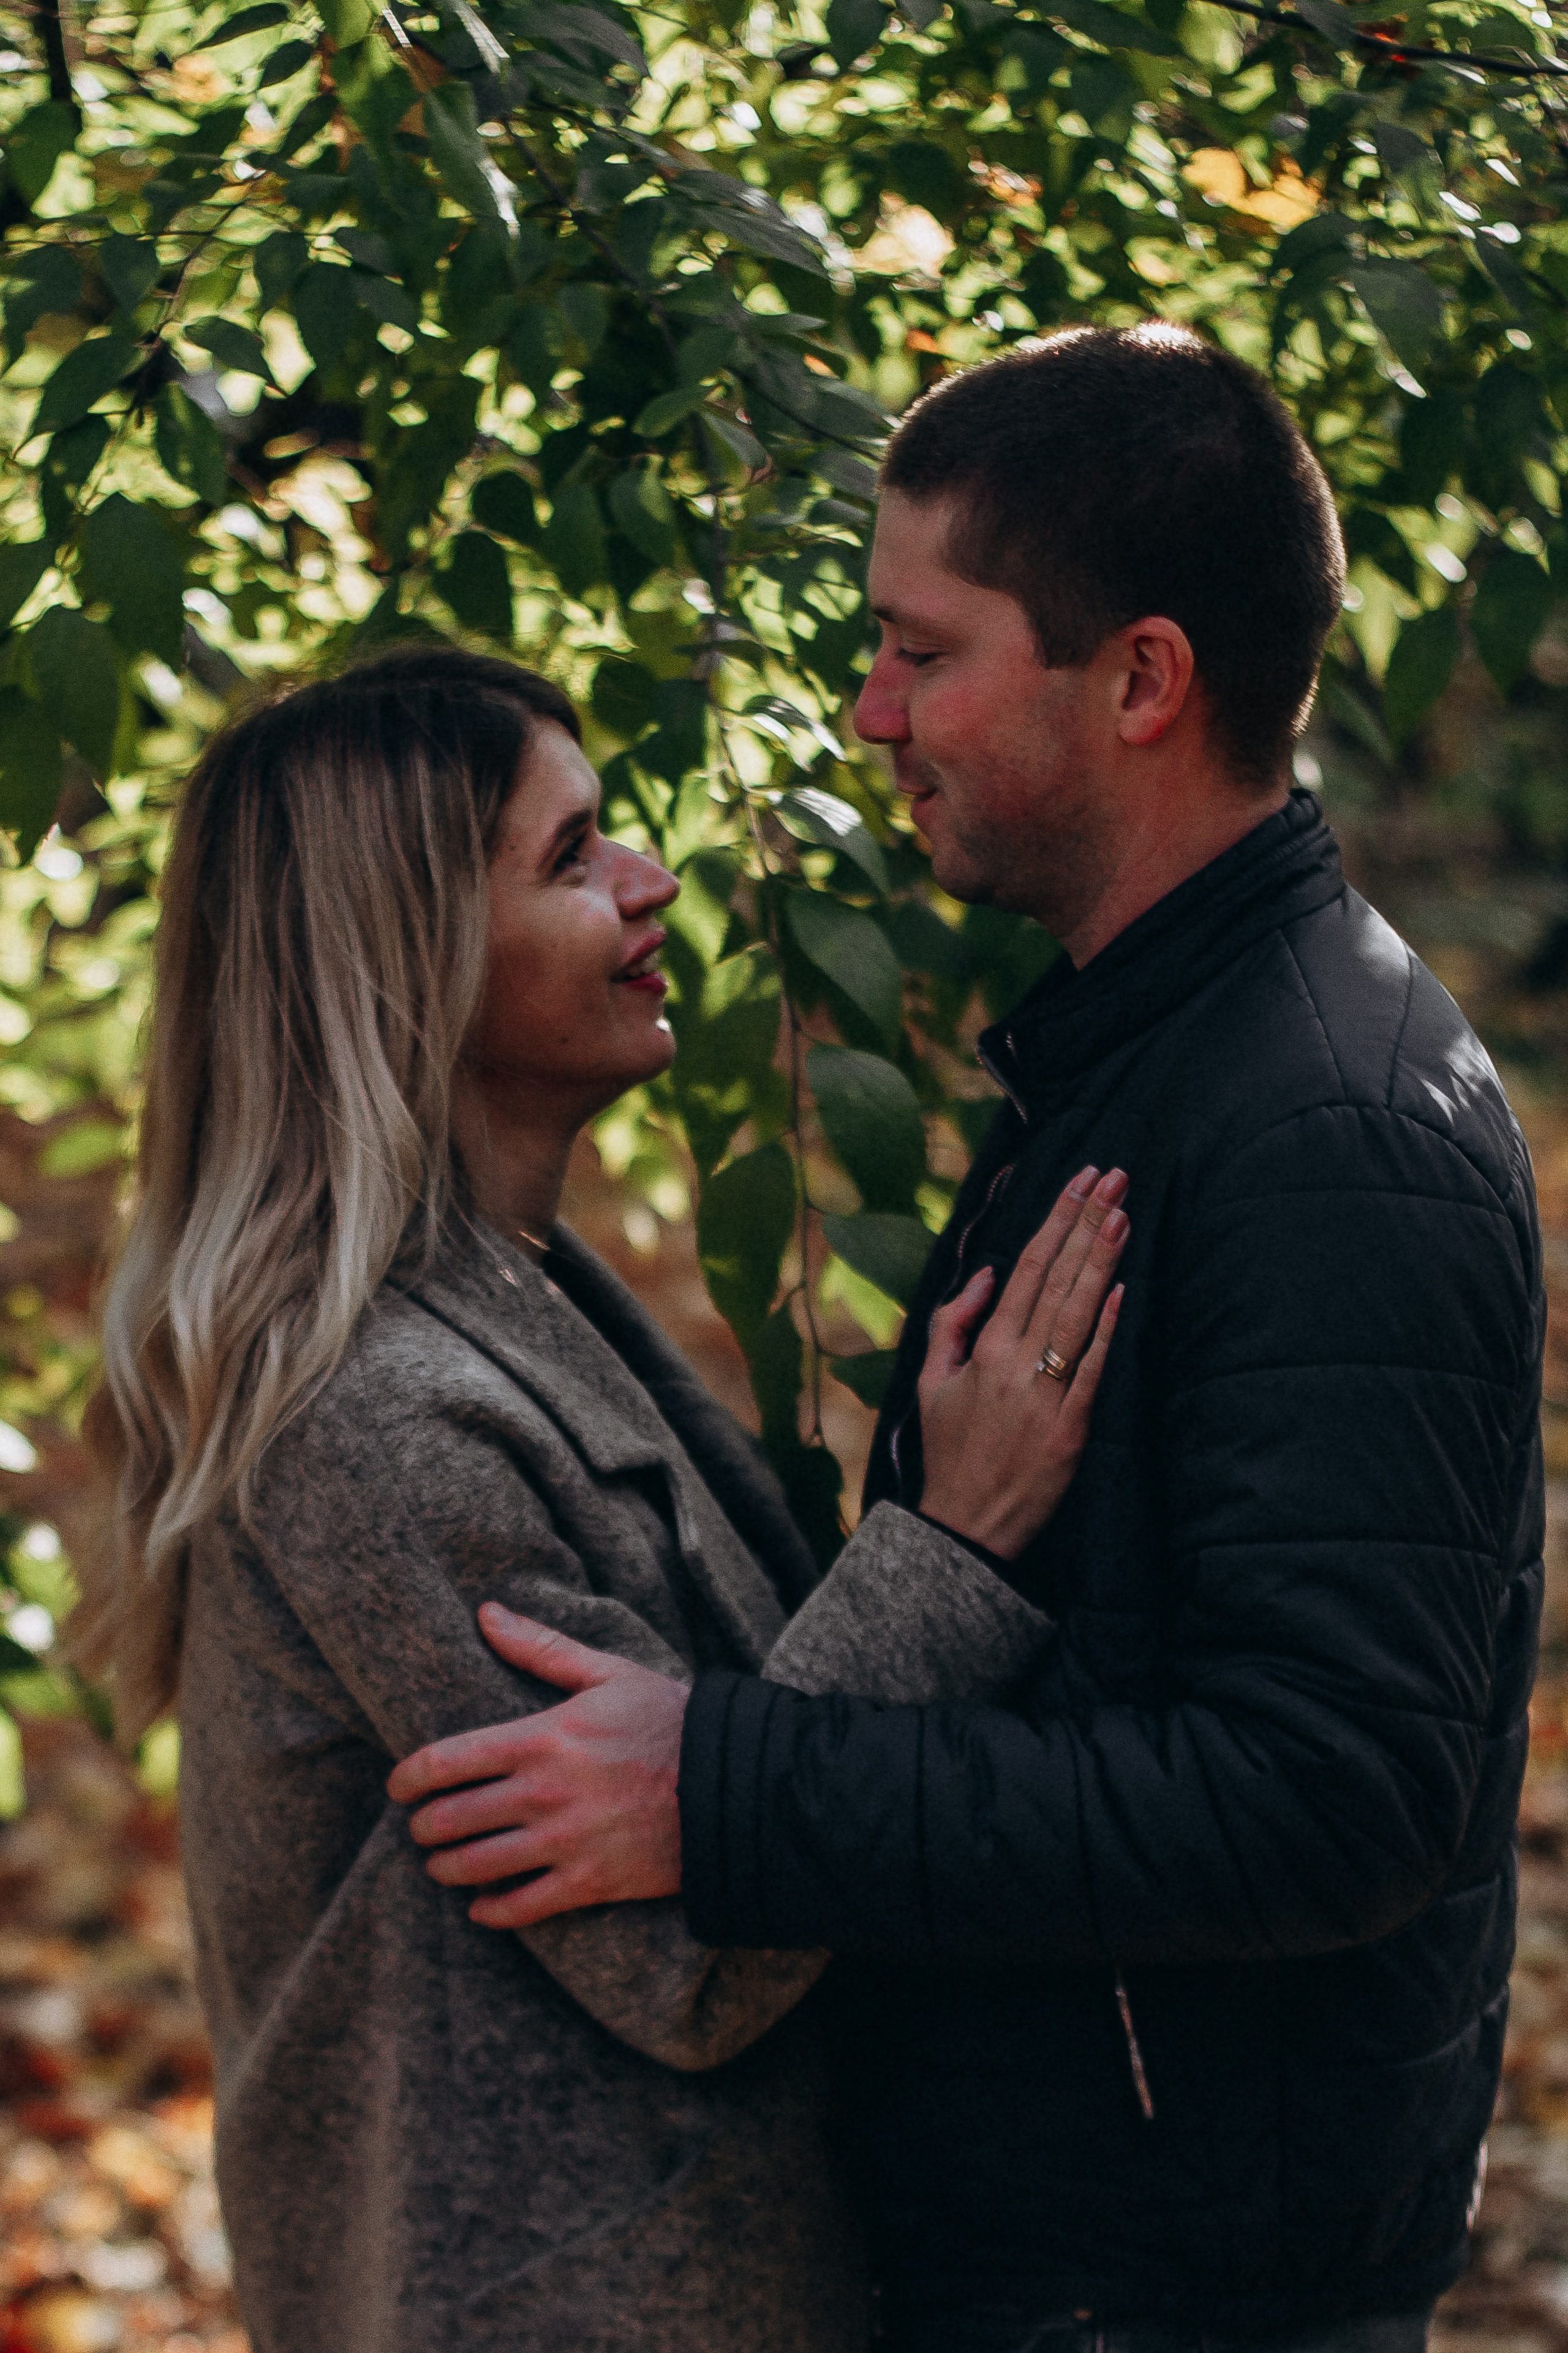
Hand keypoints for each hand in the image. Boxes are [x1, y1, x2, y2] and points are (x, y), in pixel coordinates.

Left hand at [386, 1607, 688, 1927]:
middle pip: (451, 1819)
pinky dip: (491, 1912)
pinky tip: (481, 1906)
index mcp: (542, 1738)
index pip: (447, 1760)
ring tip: (440, 1864)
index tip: (398, 1785)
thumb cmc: (669, 1720)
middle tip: (419, 1827)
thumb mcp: (607, 1673)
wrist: (735, 1783)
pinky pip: (521, 1908)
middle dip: (423, 1826)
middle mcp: (544, 1793)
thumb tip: (486, 1612)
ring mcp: (565, 1842)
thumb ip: (541, 1648)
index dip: (409, 1777)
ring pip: (476, 1866)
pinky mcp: (589, 1883)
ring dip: (445, 1868)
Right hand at [917, 1165, 1126, 1558]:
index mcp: (983, 1348)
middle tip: (1114, 1176)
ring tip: (1124, 1213)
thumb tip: (985, 1271)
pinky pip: (1093, 1370)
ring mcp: (1045, 1395)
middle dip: (1087, 1223)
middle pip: (1057, 1279)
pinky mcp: (1071, 1428)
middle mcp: (1015, 1363)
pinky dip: (1108, 1328)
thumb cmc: (949, 1451)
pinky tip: (1123, 1289)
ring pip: (1078, 1314)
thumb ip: (953, 1320)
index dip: (1056, 1221)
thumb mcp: (930, 1380)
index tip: (1080, 1182)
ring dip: (1102, 1261)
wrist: (963, 1526)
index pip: (1025, 1268)